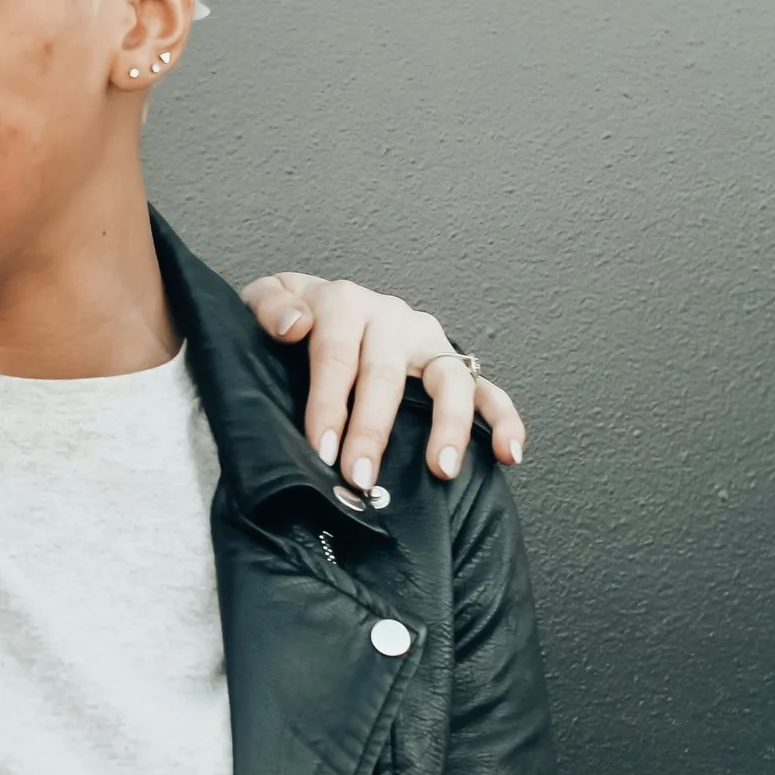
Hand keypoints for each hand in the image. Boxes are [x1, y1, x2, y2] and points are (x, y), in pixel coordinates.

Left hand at [238, 272, 525, 486]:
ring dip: (449, 426)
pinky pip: (487, 390)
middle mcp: (391, 318)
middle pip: (386, 376)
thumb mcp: (265, 299)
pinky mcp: (452, 362)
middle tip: (361, 475)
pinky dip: (503, 419)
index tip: (322, 449)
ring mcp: (426, 341)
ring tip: (440, 469)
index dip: (329, 404)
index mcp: (343, 303)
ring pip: (449, 380)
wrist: (315, 307)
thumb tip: (293, 325)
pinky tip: (508, 453)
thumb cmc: (291, 315)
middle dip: (373, 430)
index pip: (336, 356)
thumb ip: (269, 306)